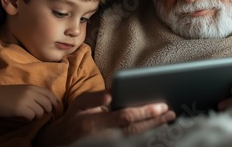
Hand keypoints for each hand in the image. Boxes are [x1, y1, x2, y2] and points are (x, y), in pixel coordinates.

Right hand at [0, 85, 57, 119]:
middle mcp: (31, 92)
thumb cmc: (7, 95)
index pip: (49, 94)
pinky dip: (29, 118)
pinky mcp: (20, 108)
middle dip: (47, 111)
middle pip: (47, 104)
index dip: (54, 102)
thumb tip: (47, 103)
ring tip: (30, 115)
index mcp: (32, 87)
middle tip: (41, 113)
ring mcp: (26, 100)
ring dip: (37, 116)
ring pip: (40, 112)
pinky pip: (32, 117)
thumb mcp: (22, 90)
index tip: (54, 107)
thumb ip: (34, 94)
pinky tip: (23, 116)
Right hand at [34, 90, 175, 145]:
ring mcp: (108, 144)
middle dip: (154, 121)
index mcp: (95, 122)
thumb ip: (96, 97)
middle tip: (170, 113)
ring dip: (153, 130)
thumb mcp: (80, 103)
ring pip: (135, 139)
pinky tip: (156, 130)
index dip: (144, 112)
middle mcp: (103, 137)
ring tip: (168, 121)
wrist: (61, 141)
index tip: (160, 105)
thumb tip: (113, 91)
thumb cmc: (73, 118)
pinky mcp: (111, 146)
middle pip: (134, 130)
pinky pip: (131, 143)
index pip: (125, 117)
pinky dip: (145, 137)